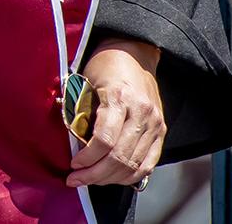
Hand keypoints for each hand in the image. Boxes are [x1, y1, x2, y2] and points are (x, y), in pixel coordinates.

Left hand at [65, 41, 164, 189]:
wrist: (135, 52)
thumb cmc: (105, 65)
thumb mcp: (86, 82)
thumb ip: (81, 111)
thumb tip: (69, 142)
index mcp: (120, 98)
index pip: (105, 140)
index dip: (87, 158)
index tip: (73, 165)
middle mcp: (141, 112)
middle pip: (119, 157)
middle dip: (95, 174)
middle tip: (76, 179)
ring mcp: (154, 123)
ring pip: (133, 165)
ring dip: (110, 179)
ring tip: (91, 180)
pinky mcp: (161, 130)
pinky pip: (148, 163)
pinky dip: (130, 175)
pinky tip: (113, 177)